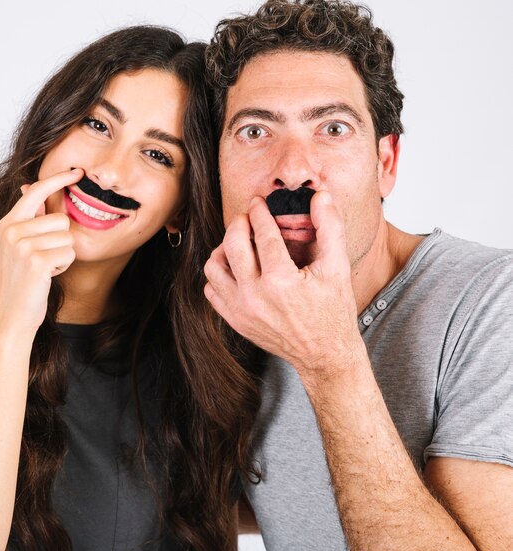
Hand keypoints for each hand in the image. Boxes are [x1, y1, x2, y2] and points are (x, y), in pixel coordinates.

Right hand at [0, 168, 82, 332]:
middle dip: (62, 239)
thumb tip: (29, 186)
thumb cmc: (23, 278)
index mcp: (8, 223)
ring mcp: (22, 245)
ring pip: (68, 236)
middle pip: (61, 218)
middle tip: (44, 257)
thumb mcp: (20, 244)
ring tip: (45, 266)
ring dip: (63, 254)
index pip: (36, 190)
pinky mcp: (36, 261)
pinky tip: (48, 275)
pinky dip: (64, 265)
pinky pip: (69, 252)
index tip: (77, 171)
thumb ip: (28, 217)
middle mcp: (12, 230)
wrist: (14, 313)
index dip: (58, 179)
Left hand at [204, 192, 363, 383]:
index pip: (262, 234)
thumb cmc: (333, 311)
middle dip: (239, 223)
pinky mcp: (235, 321)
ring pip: (214, 267)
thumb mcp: (337, 267)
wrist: (325, 354)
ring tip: (239, 243)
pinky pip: (212, 290)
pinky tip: (236, 268)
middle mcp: (255, 296)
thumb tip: (320, 196)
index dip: (259, 212)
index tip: (258, 202)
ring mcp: (241, 311)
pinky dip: (220, 274)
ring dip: (223, 248)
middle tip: (248, 218)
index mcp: (281, 281)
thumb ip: (330, 228)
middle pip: (232, 244)